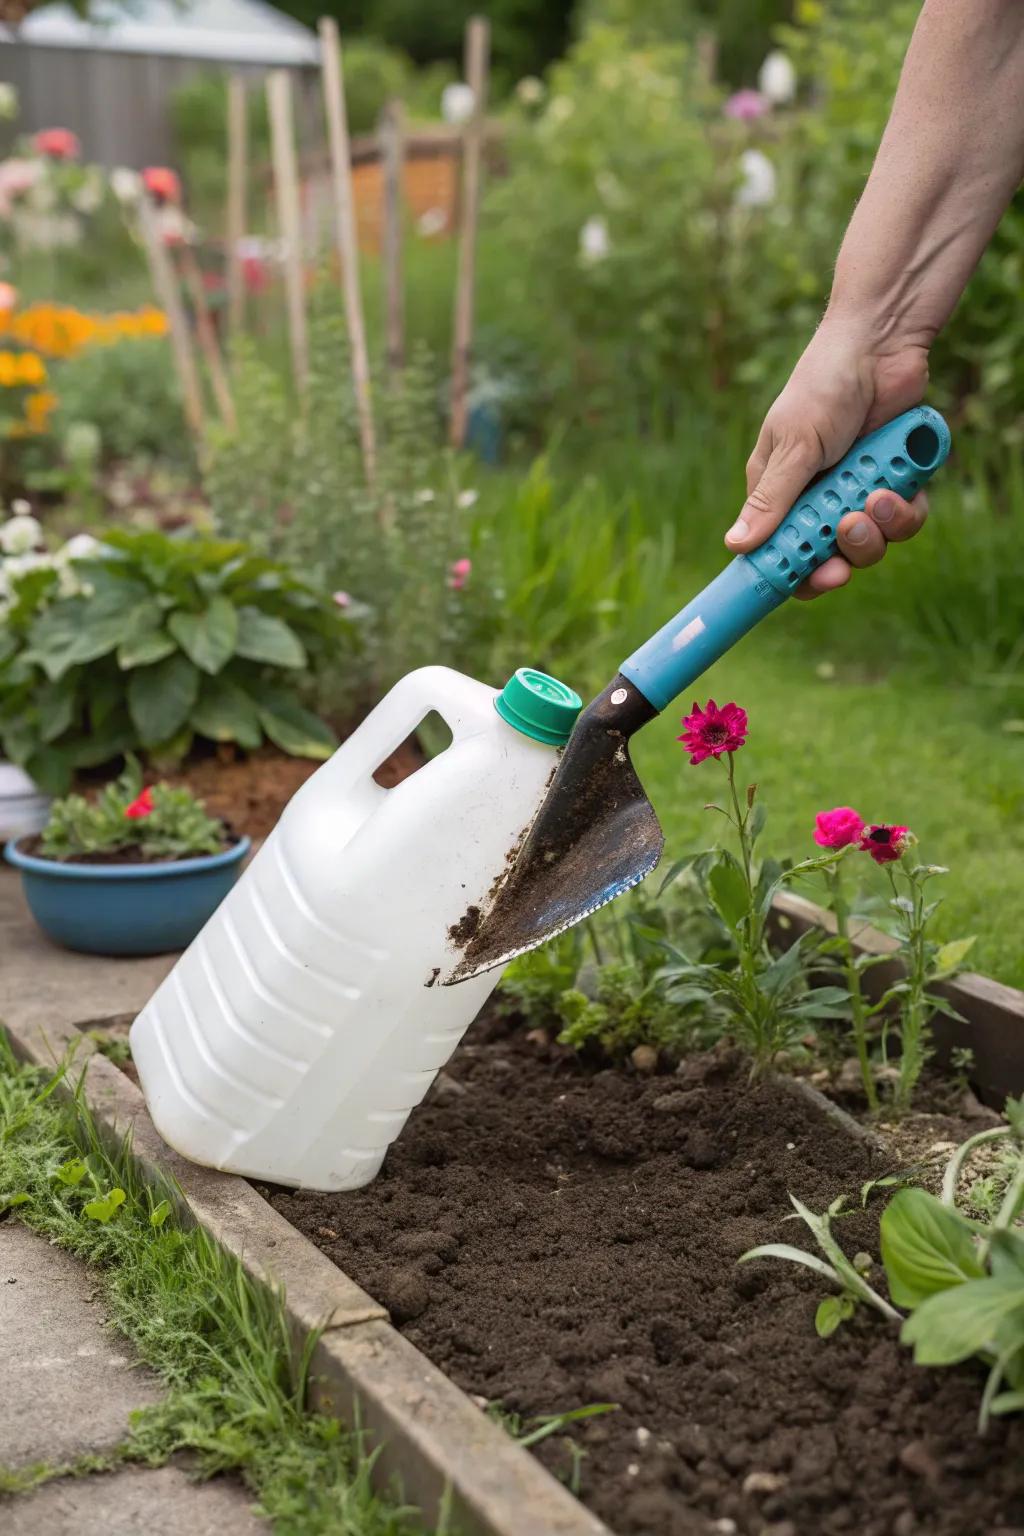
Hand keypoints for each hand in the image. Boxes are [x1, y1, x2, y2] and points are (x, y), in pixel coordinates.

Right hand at [725, 315, 930, 597]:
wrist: (882, 344)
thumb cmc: (824, 386)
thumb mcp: (794, 445)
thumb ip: (772, 499)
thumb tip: (735, 545)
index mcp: (780, 493)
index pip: (780, 551)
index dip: (795, 574)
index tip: (812, 581)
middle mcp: (817, 499)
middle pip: (829, 558)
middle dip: (843, 556)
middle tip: (846, 545)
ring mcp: (857, 492)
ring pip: (871, 545)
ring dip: (876, 531)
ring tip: (875, 498)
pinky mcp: (895, 482)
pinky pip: (904, 520)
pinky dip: (904, 510)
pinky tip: (897, 484)